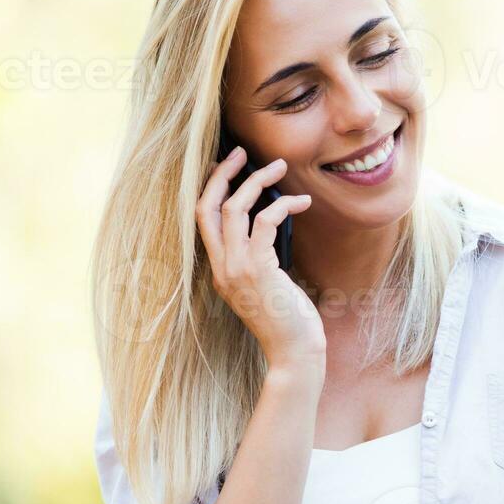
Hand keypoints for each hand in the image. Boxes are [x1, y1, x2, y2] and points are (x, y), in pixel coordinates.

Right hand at [196, 147, 323, 370]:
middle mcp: (221, 267)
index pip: (201, 219)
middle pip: (208, 206)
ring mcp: (236, 269)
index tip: (226, 166)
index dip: (210, 187)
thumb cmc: (287, 321)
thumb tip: (271, 220)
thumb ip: (259, 257)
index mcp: (219, 270)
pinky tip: (302, 202)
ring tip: (280, 167)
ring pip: (234, 208)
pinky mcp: (259, 269)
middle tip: (242, 151)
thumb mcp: (266, 285)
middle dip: (223, 173)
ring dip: (258, 181)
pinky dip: (284, 204)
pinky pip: (265, 221)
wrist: (293, 352)